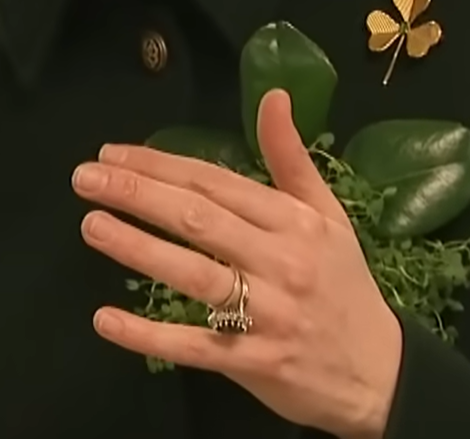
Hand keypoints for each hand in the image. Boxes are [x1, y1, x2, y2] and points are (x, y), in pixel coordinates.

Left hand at [73, 91, 404, 438]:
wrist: (382, 373)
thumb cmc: (345, 286)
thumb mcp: (328, 215)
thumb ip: (292, 158)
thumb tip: (274, 96)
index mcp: (293, 222)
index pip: (215, 184)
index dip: (162, 165)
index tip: (114, 153)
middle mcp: (279, 262)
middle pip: (198, 220)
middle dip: (138, 194)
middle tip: (86, 178)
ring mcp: (266, 315)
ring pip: (193, 276)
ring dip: (138, 248)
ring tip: (92, 226)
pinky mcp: (254, 363)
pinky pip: (193, 347)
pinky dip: (147, 335)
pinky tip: (106, 319)